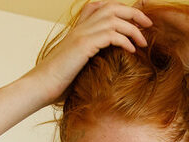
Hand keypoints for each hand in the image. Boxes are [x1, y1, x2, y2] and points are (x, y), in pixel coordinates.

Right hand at [29, 1, 152, 102]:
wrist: (40, 86)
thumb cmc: (58, 82)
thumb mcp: (77, 65)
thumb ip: (91, 58)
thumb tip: (108, 64)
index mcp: (78, 29)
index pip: (100, 6)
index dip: (121, 10)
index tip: (135, 23)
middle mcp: (80, 27)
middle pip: (112, 6)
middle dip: (134, 14)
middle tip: (148, 25)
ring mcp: (82, 34)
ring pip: (114, 18)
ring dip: (133, 29)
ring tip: (143, 42)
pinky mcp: (84, 45)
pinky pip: (112, 34)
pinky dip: (125, 40)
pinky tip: (131, 51)